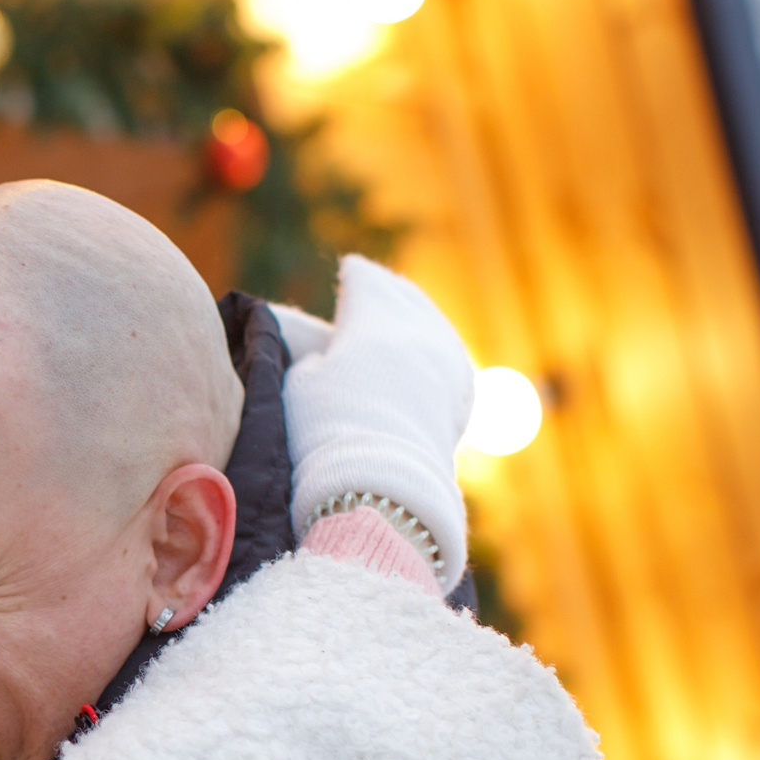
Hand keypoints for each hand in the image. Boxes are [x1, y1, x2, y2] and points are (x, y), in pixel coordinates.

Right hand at [273, 256, 475, 587]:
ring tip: (409, 310)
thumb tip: (326, 354)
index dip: (355, 276)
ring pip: (434, 325)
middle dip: (389, 290)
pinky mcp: (460, 398)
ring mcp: (445, 365)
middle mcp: (417, 333)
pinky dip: (440, 345)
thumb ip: (315, 357)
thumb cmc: (327, 434)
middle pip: (404, 298)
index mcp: (375, 321)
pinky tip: (437, 348)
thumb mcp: (300, 385)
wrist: (381, 489)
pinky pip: (452, 357)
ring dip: (419, 314)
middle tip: (377, 284)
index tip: (348, 270)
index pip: (366, 283)